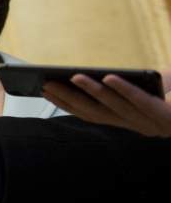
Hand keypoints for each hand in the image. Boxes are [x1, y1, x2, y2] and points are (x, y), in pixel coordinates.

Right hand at [43, 71, 170, 136]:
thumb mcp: (153, 85)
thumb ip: (131, 82)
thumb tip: (100, 75)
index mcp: (132, 123)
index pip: (91, 115)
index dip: (67, 104)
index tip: (44, 89)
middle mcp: (138, 128)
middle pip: (97, 114)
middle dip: (70, 99)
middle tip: (47, 84)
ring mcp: (152, 125)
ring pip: (116, 109)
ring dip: (92, 92)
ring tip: (74, 76)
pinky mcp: (167, 117)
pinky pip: (142, 103)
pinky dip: (124, 90)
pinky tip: (109, 77)